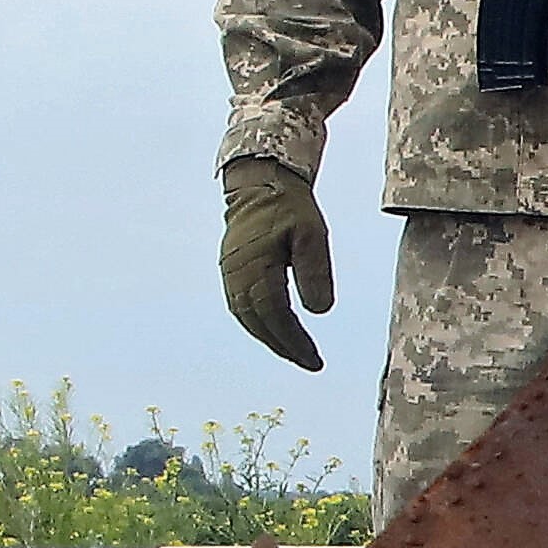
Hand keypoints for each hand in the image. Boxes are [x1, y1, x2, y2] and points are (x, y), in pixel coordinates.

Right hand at [218, 156, 333, 372]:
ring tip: (296, 353)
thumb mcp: (312, 235)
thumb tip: (318, 312)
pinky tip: (276, 332)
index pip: (275, 315)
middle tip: (310, 363)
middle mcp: (236, 274)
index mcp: (256, 266)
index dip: (294, 341)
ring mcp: (229, 273)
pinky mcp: (229, 270)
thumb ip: (315, 272)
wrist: (259, 184)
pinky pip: (240, 306)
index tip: (315, 360)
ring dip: (270, 339)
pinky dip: (258, 324)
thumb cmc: (290, 207)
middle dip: (284, 346)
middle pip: (258, 322)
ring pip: (246, 317)